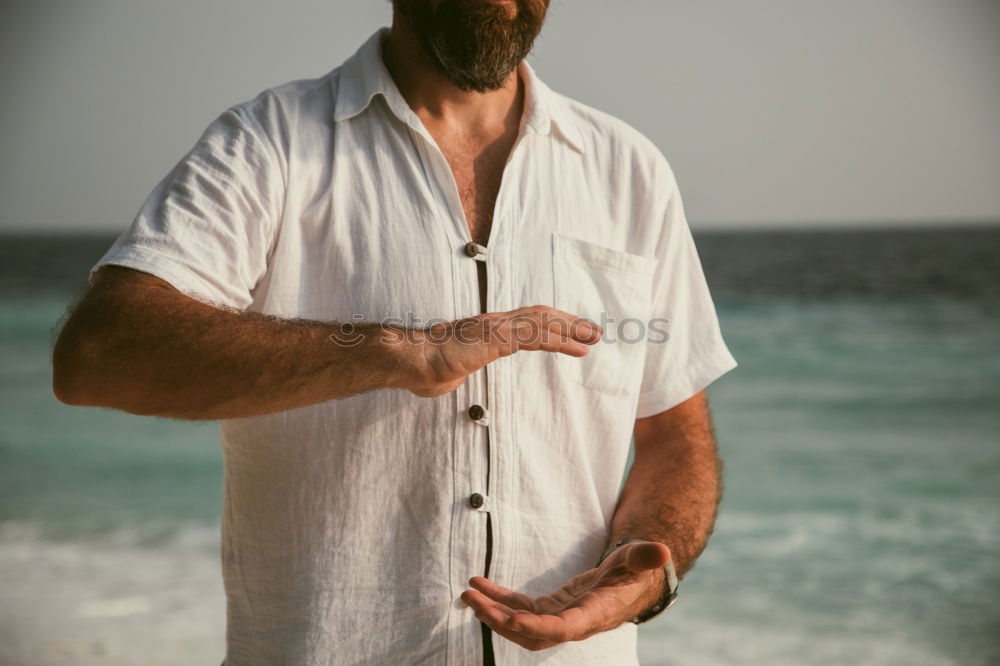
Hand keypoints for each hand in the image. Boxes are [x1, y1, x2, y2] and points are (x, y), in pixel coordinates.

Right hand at [396, 305, 601, 397]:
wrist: (411, 361)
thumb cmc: (425, 368)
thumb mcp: (450, 370)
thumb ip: (458, 371)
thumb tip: (451, 378)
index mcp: (486, 329)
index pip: (526, 322)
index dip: (551, 325)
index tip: (572, 334)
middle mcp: (495, 322)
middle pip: (541, 316)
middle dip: (569, 322)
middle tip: (594, 331)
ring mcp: (497, 327)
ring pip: (544, 322)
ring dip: (573, 329)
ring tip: (595, 336)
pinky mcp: (498, 338)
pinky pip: (537, 336)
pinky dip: (562, 340)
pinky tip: (578, 347)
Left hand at [460, 541, 670, 651]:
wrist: (629, 585)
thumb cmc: (634, 571)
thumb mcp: (638, 560)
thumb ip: (644, 557)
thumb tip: (661, 551)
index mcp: (592, 615)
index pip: (561, 629)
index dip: (536, 627)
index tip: (510, 619)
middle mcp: (571, 624)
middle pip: (531, 633)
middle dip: (500, 621)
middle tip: (473, 601)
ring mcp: (557, 618)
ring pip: (520, 625)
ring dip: (492, 611)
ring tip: (468, 593)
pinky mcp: (549, 609)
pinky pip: (519, 608)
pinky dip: (498, 598)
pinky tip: (479, 583)